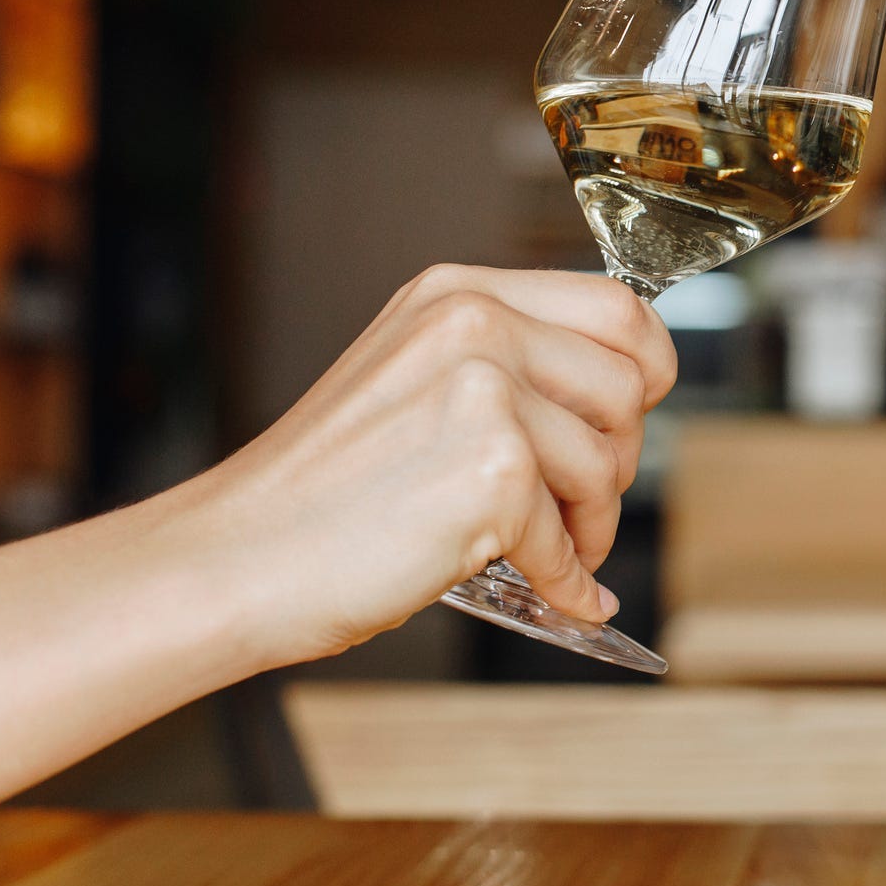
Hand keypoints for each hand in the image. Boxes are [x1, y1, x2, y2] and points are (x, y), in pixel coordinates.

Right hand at [179, 265, 676, 664]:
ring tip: (550, 548)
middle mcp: (474, 325)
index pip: (617, 304)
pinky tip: (553, 592)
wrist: (238, 556)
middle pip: (628, 383)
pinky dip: (566, 580)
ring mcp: (483, 394)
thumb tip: (622, 391)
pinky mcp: (490, 473)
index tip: (637, 410)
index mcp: (458, 293)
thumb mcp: (412, 373)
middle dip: (622, 453)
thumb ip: (506, 361)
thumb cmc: (323, 485)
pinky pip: (568, 538)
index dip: (648, 365)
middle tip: (583, 500)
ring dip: (593, 523)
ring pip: (606, 462)